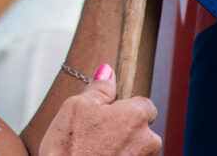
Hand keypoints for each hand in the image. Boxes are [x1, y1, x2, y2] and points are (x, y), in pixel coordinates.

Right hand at [39, 64, 160, 155]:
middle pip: (142, 128)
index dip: (124, 107)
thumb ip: (98, 87)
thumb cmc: (68, 150)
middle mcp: (148, 141)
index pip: (144, 103)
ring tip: (94, 151)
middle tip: (95, 134)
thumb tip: (107, 70)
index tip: (107, 114)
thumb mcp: (75, 106)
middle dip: (124, 129)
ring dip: (122, 148)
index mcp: (135, 116)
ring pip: (137, 149)